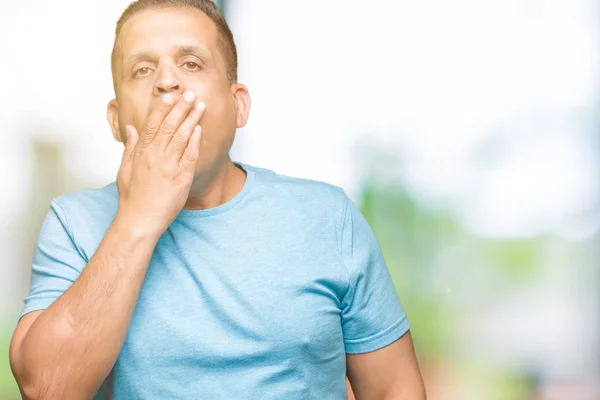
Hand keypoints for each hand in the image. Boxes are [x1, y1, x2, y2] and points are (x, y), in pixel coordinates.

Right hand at [115, 90, 205, 237]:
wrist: (140, 221)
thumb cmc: (132, 198)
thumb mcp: (125, 170)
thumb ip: (130, 147)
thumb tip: (131, 129)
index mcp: (140, 153)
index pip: (152, 125)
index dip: (161, 109)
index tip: (168, 97)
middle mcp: (155, 157)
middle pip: (169, 126)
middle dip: (180, 108)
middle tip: (190, 94)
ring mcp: (169, 166)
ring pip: (182, 136)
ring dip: (191, 119)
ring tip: (200, 105)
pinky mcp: (182, 177)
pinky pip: (190, 155)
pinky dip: (195, 140)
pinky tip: (199, 128)